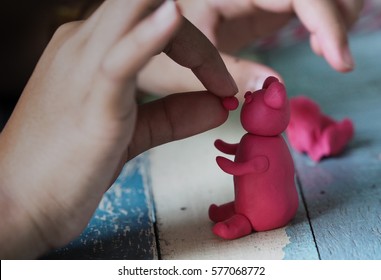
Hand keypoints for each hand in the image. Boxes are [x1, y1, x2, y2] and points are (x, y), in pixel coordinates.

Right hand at [0, 0, 236, 258]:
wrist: (19, 202)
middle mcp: (83, 46)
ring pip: (135, 14)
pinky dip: (150, 37)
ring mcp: (84, 67)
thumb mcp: (130, 134)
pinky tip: (174, 17)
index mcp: (89, 51)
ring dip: (193, 42)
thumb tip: (216, 107)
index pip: (149, 21)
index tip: (222, 84)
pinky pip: (122, 58)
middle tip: (225, 82)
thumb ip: (172, 117)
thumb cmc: (66, 166)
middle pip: (148, 8)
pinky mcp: (91, 99)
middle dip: (198, 42)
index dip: (195, 48)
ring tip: (222, 78)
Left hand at [138, 0, 363, 96]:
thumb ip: (229, 73)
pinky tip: (319, 45)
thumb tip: (276, 87)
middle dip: (336, 17)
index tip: (339, 61)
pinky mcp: (255, 9)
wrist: (135, 47)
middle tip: (339, 60)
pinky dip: (321, 23)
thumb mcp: (183, 68)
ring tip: (330, 52)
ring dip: (333, 17)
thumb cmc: (148, 54)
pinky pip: (300, 6)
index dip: (324, 21)